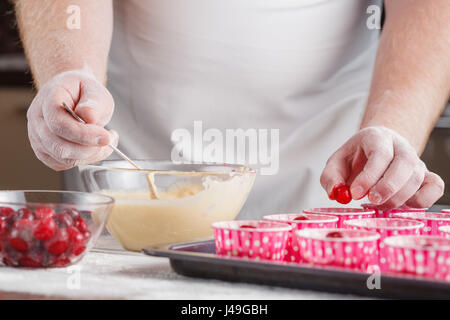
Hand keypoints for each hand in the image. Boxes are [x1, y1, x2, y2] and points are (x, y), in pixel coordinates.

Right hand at [27, 70, 117, 170]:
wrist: (74, 94)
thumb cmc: (83, 91)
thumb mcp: (95, 90)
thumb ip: (93, 102)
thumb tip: (88, 116)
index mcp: (47, 99)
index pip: (59, 124)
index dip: (84, 135)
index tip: (106, 137)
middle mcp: (37, 120)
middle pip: (59, 146)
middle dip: (89, 148)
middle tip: (109, 139)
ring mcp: (38, 137)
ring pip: (63, 158)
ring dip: (90, 155)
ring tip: (105, 141)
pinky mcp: (45, 151)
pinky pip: (63, 164)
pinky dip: (83, 160)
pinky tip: (93, 147)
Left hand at [320, 126, 443, 208]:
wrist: (375, 150)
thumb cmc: (355, 157)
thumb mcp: (336, 162)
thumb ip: (331, 177)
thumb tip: (336, 193)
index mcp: (377, 138)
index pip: (380, 154)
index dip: (369, 176)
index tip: (355, 193)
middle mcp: (400, 147)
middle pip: (404, 163)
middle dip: (387, 187)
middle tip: (371, 201)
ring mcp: (416, 161)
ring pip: (417, 178)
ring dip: (398, 197)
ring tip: (378, 205)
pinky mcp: (426, 176)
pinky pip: (435, 187)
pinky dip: (423, 200)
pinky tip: (402, 206)